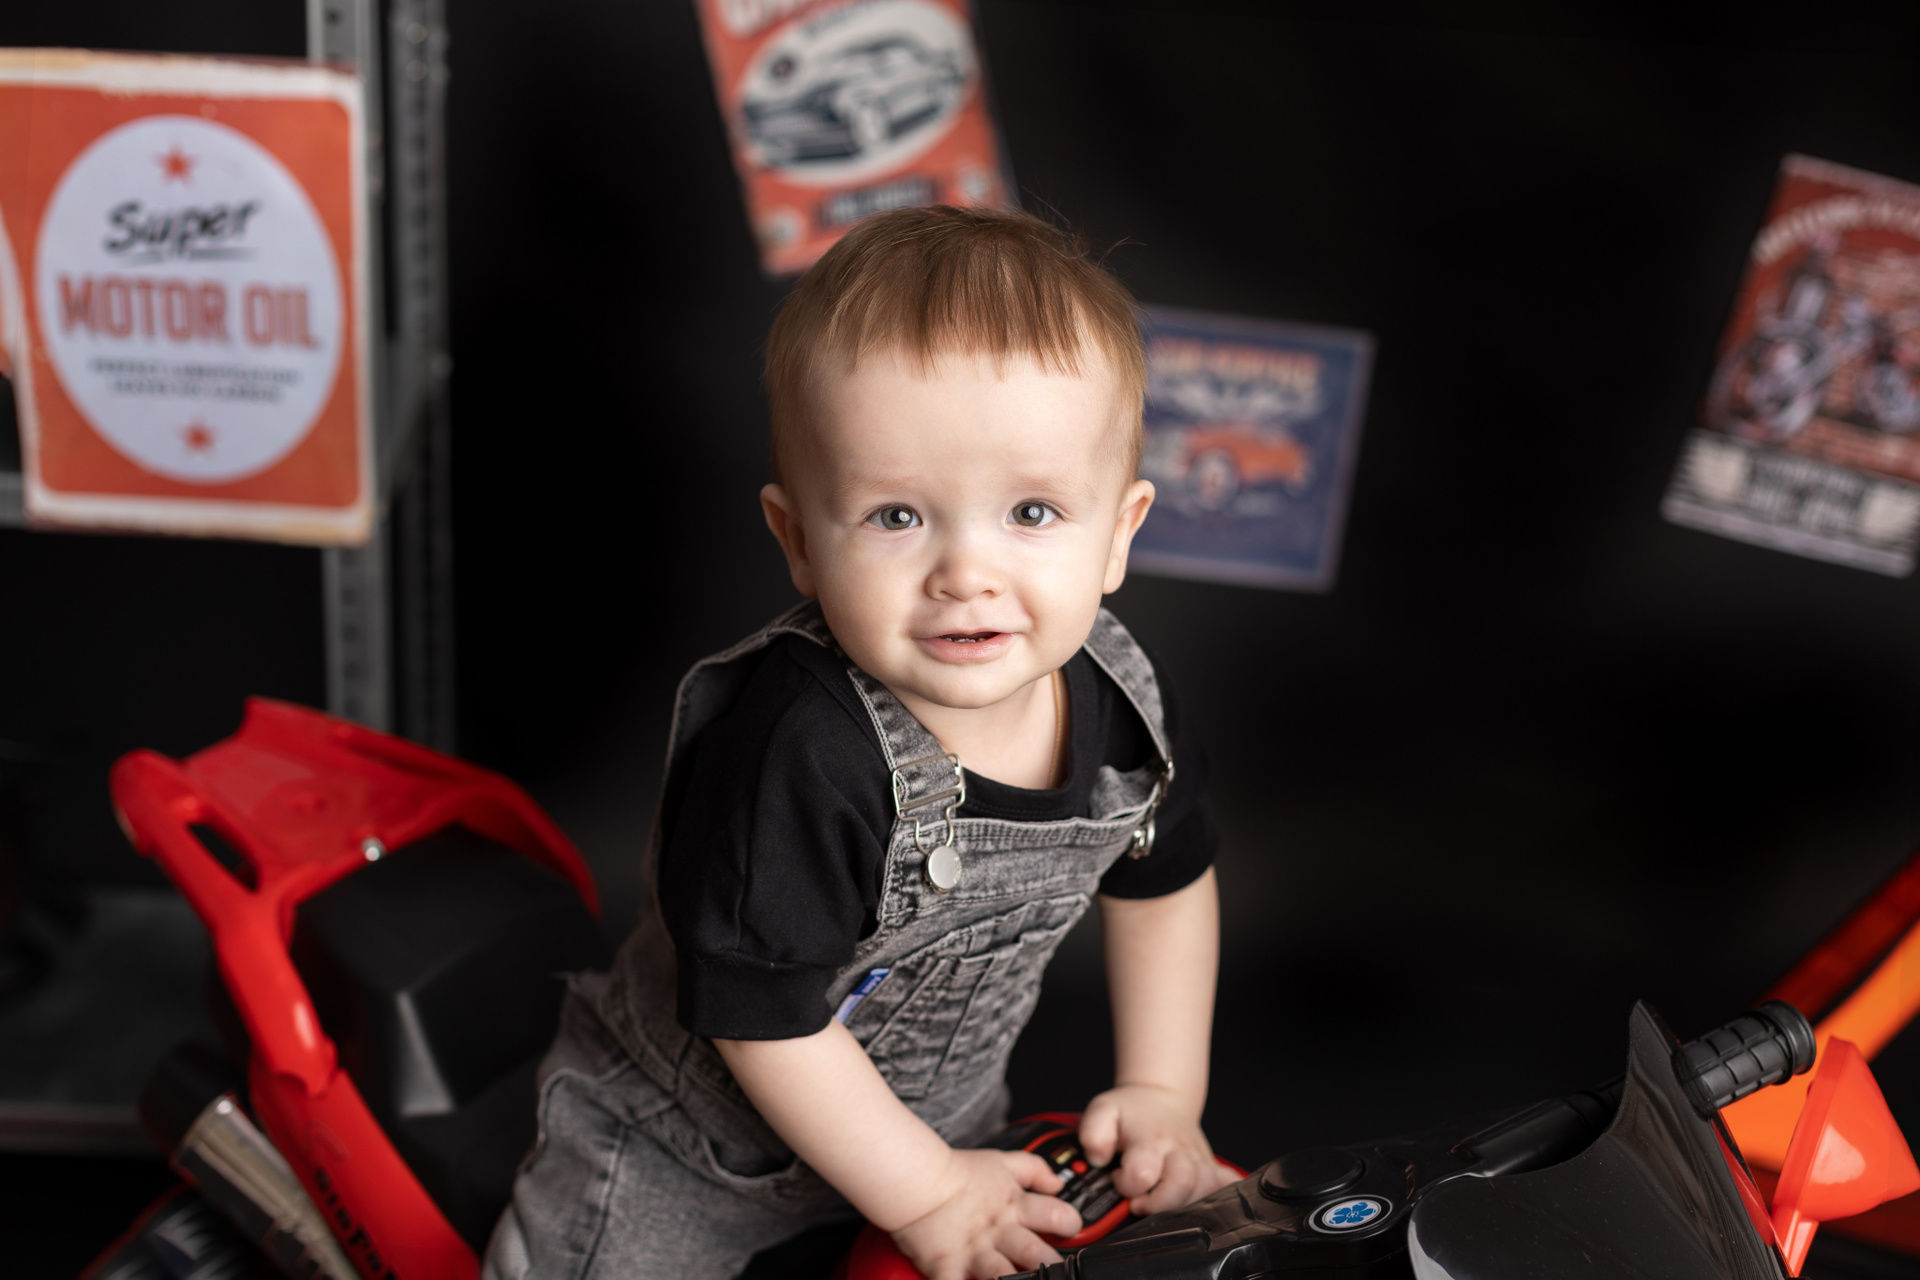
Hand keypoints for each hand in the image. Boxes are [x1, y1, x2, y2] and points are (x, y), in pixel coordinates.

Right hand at [890, 1147, 1082, 1279]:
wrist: (915, 1179)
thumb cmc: (957, 1173)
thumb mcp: (1001, 1162)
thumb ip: (1034, 1169)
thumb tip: (1058, 1183)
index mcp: (1014, 1208)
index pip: (1055, 1215)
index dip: (1070, 1225)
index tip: (1072, 1233)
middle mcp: (999, 1232)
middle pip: (1035, 1255)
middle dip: (1052, 1269)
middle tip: (1061, 1276)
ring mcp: (974, 1252)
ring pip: (1002, 1277)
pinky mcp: (947, 1266)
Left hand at [1079, 1083, 1238, 1214]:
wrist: (1161, 1098)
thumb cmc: (1131, 1110)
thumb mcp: (1103, 1111)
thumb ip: (1093, 1134)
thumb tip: (1098, 1158)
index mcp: (1149, 1139)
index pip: (1142, 1172)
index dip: (1126, 1184)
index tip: (1117, 1179)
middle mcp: (1178, 1150)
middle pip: (1181, 1184)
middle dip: (1158, 1204)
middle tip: (1139, 1202)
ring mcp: (1198, 1159)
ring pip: (1205, 1191)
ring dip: (1182, 1204)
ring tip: (1161, 1200)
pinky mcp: (1212, 1167)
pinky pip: (1227, 1186)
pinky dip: (1221, 1197)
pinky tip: (1205, 1201)